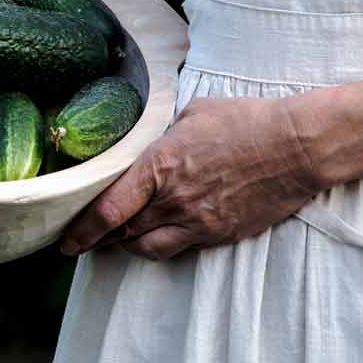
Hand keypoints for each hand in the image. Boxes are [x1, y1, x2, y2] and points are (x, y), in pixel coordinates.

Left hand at [59, 96, 322, 259]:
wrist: (297, 147)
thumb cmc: (248, 121)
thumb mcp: (194, 114)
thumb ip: (164, 135)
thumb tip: (153, 142)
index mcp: (160, 166)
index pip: (107, 209)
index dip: (80, 230)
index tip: (65, 240)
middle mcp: (173, 200)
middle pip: (121, 233)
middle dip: (99, 238)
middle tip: (85, 238)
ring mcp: (198, 222)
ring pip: (147, 248)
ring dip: (128, 244)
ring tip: (120, 238)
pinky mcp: (220, 234)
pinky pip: (180, 248)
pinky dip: (162, 244)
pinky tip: (161, 234)